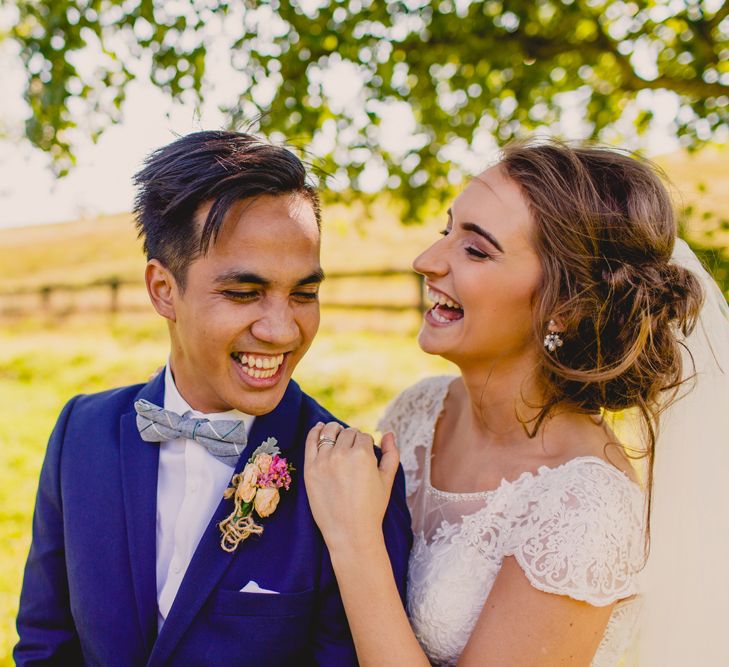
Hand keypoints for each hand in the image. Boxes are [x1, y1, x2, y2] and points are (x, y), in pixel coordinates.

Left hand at [304, 421, 399, 551]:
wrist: (350, 532)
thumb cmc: (372, 507)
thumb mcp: (387, 480)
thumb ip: (391, 453)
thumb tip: (388, 433)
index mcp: (363, 454)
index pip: (363, 436)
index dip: (366, 443)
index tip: (365, 452)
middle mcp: (342, 453)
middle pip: (347, 433)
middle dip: (352, 437)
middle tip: (353, 449)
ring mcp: (324, 460)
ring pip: (329, 432)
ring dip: (335, 430)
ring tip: (337, 433)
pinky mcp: (310, 469)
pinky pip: (310, 441)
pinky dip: (315, 432)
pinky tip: (319, 428)